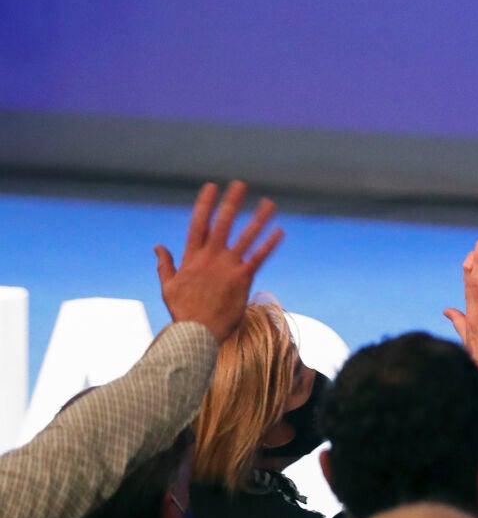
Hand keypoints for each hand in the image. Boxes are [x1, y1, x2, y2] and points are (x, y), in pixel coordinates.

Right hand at [155, 180, 284, 341]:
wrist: (196, 333)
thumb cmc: (183, 312)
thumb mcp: (168, 286)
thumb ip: (165, 264)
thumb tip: (157, 245)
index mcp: (192, 258)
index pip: (199, 224)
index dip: (206, 204)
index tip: (212, 187)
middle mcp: (210, 258)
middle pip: (222, 223)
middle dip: (231, 202)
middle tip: (241, 184)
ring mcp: (226, 267)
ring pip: (244, 237)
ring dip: (258, 218)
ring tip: (269, 202)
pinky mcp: (242, 279)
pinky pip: (258, 257)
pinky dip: (268, 244)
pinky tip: (279, 231)